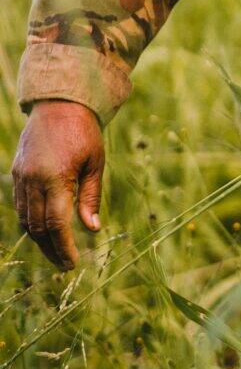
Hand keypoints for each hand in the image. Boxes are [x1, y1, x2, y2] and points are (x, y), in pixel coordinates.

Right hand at [10, 101, 104, 270]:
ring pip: (25, 218)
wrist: (59, 103)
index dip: (63, 247)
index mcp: (55, 177)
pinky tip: (43, 231)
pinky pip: (21, 205)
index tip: (72, 263)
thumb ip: (91, 197)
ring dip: (39, 239)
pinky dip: (30, 221)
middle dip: (51, 248)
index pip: (55, 224)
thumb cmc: (84, 133)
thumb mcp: (95, 163)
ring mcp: (21, 176)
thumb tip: (92, 230)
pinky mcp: (17, 172)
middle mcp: (33, 179)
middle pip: (37, 226)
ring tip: (56, 252)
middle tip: (66, 264)